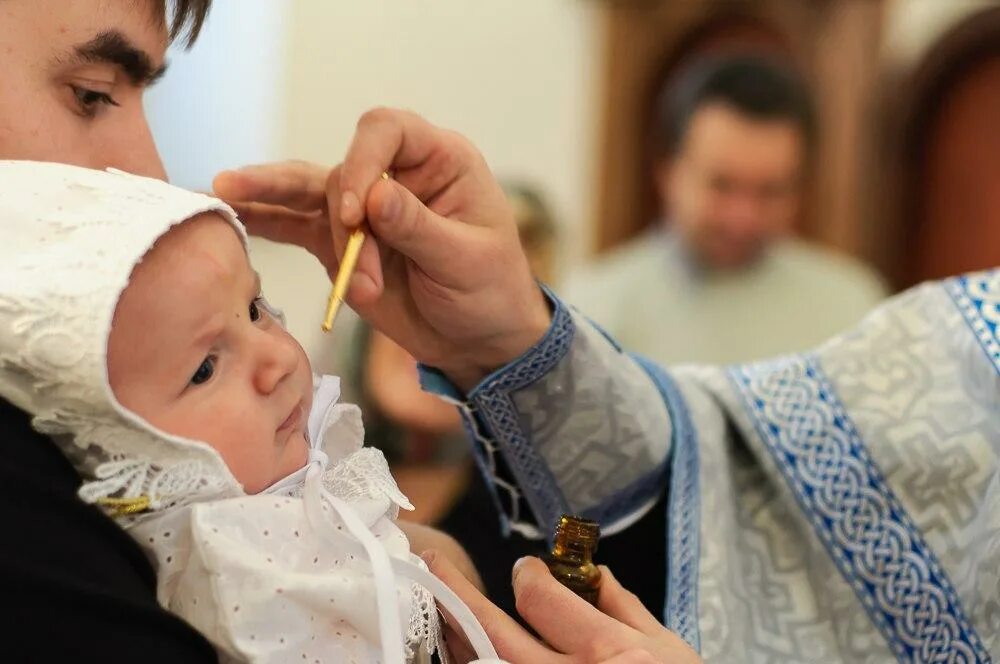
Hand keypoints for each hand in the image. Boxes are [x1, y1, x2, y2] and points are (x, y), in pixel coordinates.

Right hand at [213, 109, 550, 390]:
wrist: (478, 340)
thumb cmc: (489, 292)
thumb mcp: (466, 261)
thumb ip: (419, 228)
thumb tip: (375, 196)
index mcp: (440, 162)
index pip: (388, 131)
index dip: (362, 162)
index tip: (356, 214)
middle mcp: (396, 175)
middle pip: (341, 168)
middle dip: (338, 219)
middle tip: (355, 266)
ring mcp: (363, 210)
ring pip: (306, 191)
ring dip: (269, 198)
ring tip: (221, 194)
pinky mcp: (340, 245)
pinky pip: (295, 226)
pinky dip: (263, 222)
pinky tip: (225, 214)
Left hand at [424, 552, 702, 663]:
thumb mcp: (673, 654)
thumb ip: (628, 610)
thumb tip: (596, 572)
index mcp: (611, 654)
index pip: (542, 599)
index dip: (528, 575)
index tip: (526, 570)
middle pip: (493, 633)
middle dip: (457, 593)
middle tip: (435, 564)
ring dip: (454, 635)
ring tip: (440, 606)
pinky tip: (464, 651)